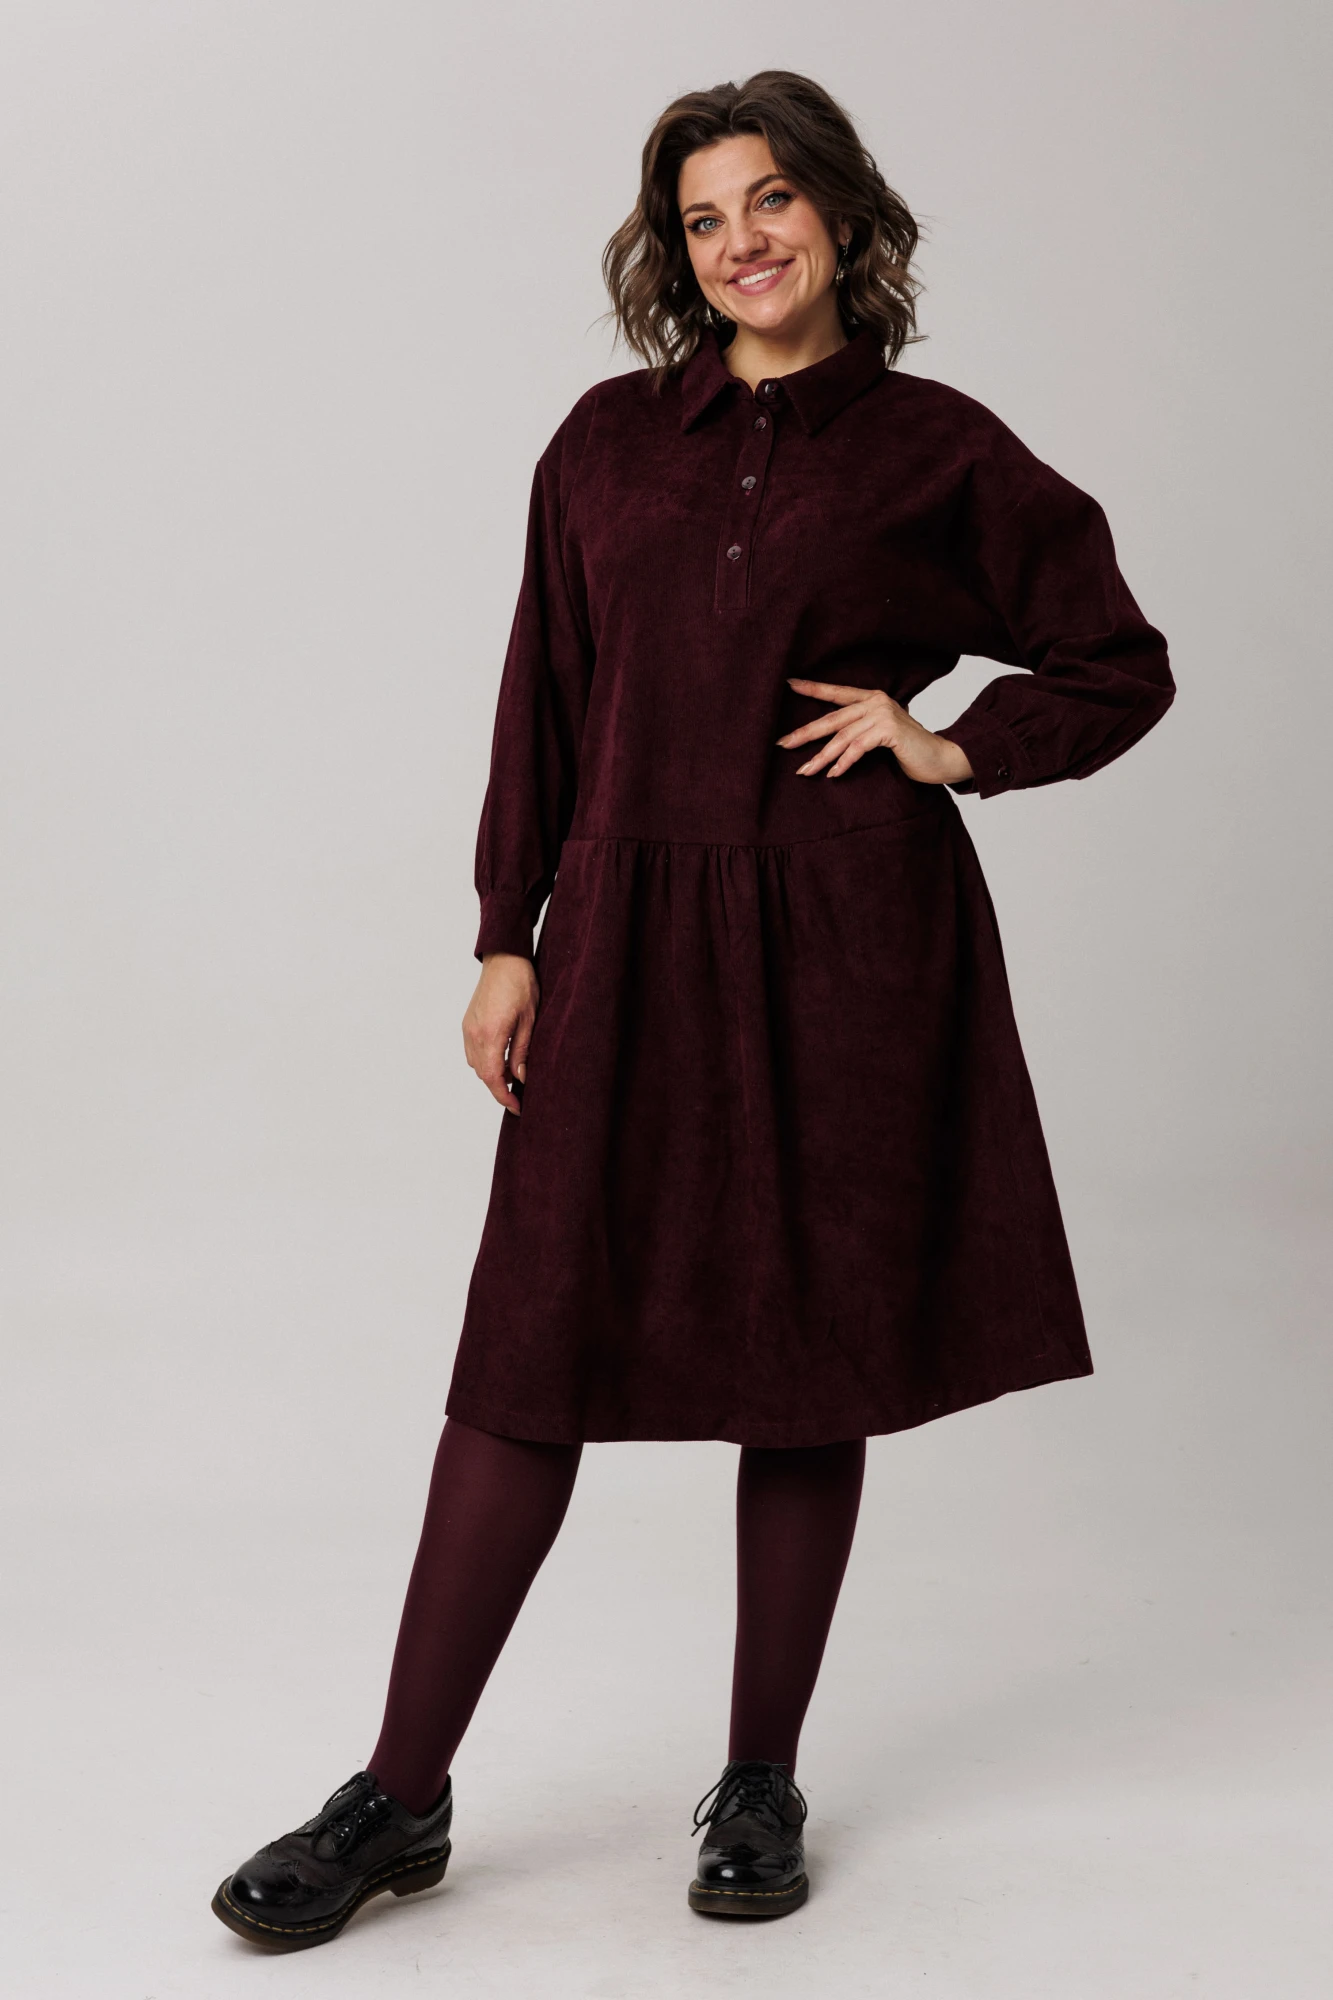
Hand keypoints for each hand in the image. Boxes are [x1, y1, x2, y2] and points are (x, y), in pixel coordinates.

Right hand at [463, 952, 539, 1114]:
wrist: (504, 959)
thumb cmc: (521, 984)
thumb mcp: (530, 1020)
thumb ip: (523, 1051)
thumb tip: (520, 1078)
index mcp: (491, 1035)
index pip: (494, 1078)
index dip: (504, 1097)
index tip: (517, 1107)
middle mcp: (474, 1034)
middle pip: (483, 1074)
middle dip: (499, 1088)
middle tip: (520, 1095)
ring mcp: (468, 1029)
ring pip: (476, 1065)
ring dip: (492, 1075)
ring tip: (513, 1075)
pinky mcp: (467, 1023)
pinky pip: (472, 1052)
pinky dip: (485, 1061)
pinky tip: (502, 1058)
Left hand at [778, 677, 973, 785]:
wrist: (942, 758)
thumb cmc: (910, 751)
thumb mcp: (881, 735)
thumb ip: (860, 731)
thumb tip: (830, 742)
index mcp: (872, 699)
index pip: (836, 694)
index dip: (813, 688)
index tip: (789, 684)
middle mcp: (876, 702)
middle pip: (832, 719)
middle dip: (805, 733)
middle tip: (782, 744)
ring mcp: (883, 714)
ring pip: (842, 737)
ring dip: (821, 757)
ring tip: (805, 771)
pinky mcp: (890, 730)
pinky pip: (858, 748)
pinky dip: (844, 763)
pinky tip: (834, 774)